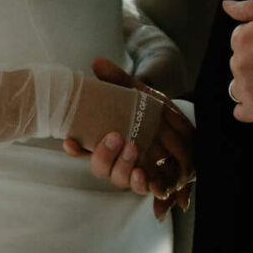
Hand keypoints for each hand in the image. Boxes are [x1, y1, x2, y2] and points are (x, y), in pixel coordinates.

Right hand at [64, 58, 195, 217]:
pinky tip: (149, 179)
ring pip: (122, 180)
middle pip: (102, 168)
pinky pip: (148, 190)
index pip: (83, 149)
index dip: (75, 149)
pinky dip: (147, 187)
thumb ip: (118, 80)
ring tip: (134, 155)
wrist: (183, 127)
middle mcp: (118, 161)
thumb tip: (98, 62)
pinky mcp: (156, 180)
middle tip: (116, 138)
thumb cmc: (153, 112)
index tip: (69, 141)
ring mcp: (135, 172)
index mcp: (108, 142)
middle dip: (105, 156)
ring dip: (126, 170)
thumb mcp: (137, 93)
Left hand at [222, 0, 252, 123]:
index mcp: (242, 39)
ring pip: (239, 87)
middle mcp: (238, 64)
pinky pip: (241, 111)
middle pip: (239, 63)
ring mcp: (246, 89)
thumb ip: (250, 8)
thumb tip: (227, 5)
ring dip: (252, 85)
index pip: (240, 41)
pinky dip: (251, 107)